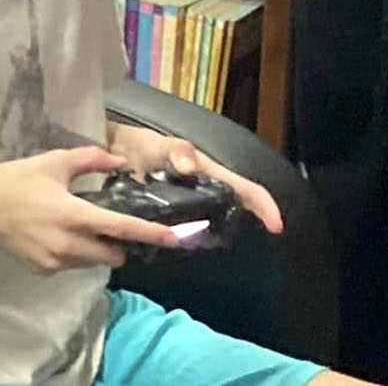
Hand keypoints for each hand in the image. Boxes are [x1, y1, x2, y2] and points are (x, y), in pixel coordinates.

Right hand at [0, 147, 181, 273]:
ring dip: (95, 249)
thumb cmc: (16, 180)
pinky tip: (54, 236)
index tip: (176, 238)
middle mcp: (67, 243)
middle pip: (113, 255)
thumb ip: (91, 159)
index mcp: (73, 215)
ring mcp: (55, 260)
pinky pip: (72, 265)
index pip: (121, 228)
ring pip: (93, 262)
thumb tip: (119, 161)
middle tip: (107, 227)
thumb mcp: (54, 162)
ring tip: (75, 228)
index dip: (151, 234)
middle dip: (118, 245)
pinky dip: (73, 254)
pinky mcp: (44, 270)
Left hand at [105, 124, 284, 234]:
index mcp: (208, 174)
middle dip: (232, 227)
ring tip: (191, 244)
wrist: (111, 153)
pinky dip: (181, 238)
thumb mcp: (160, 143)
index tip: (275, 226)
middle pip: (230, 211)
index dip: (264, 205)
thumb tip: (190, 167)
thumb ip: (177, 150)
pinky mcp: (167, 214)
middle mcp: (202, 191)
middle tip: (215, 241)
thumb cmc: (141, 145)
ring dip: (205, 237)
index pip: (245, 188)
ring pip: (206, 225)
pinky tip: (170, 244)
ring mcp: (186, 204)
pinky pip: (180, 229)